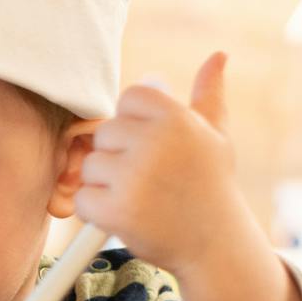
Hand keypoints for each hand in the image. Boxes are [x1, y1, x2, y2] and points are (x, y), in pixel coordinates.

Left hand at [73, 52, 254, 280]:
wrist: (215, 245)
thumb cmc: (211, 186)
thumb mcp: (216, 137)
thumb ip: (208, 95)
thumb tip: (218, 55)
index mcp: (176, 118)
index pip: (128, 99)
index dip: (135, 125)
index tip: (154, 149)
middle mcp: (156, 142)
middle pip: (104, 133)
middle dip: (119, 157)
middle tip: (149, 180)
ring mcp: (135, 177)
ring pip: (90, 166)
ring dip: (106, 185)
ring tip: (141, 198)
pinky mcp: (117, 210)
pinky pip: (83, 199)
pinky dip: (97, 212)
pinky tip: (127, 216)